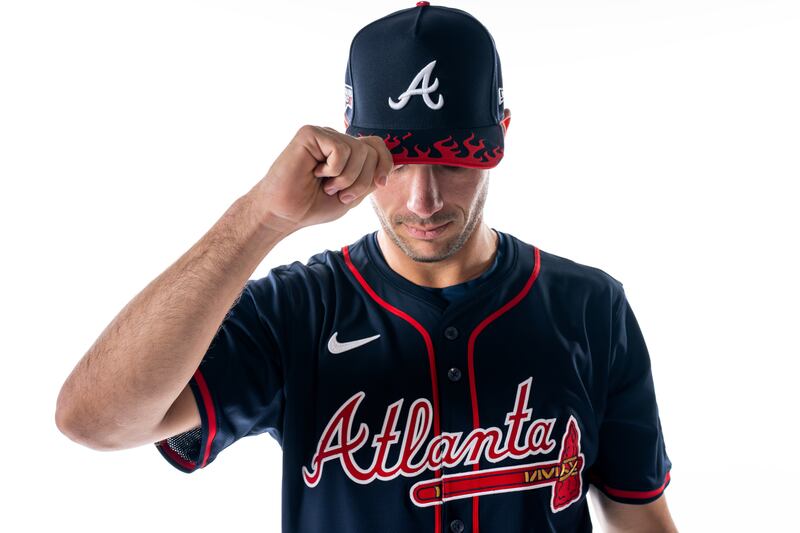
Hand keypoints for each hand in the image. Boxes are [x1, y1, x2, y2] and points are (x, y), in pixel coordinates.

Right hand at [251, 125, 392, 233]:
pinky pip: (339, 148)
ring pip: (358, 150)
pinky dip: (333, 169)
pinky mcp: (310, 133)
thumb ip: (369, 178)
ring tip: (326, 186)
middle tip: (340, 194)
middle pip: (371, 150)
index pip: (377, 146)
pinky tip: (315, 173)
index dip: (385, 163)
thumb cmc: (313, 206)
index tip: (379, 184)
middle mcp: (336, 140)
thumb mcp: (352, 195)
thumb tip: (387, 165)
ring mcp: (323, 135)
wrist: (285, 214)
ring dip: (346, 178)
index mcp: (346, 153)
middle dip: (361, 180)